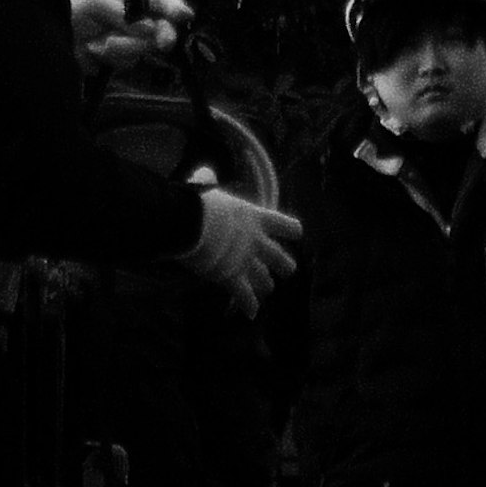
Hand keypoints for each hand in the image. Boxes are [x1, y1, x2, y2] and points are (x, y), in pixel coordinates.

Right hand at [180, 185, 300, 320]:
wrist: (190, 223)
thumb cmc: (197, 202)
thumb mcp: (206, 187)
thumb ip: (209, 181)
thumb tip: (205, 173)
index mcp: (254, 217)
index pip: (287, 225)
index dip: (292, 230)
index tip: (295, 233)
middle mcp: (256, 242)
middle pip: (282, 259)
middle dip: (284, 266)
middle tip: (284, 269)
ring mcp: (246, 262)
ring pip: (266, 281)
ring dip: (265, 285)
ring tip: (264, 289)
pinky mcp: (232, 278)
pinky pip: (245, 297)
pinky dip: (248, 306)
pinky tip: (251, 313)